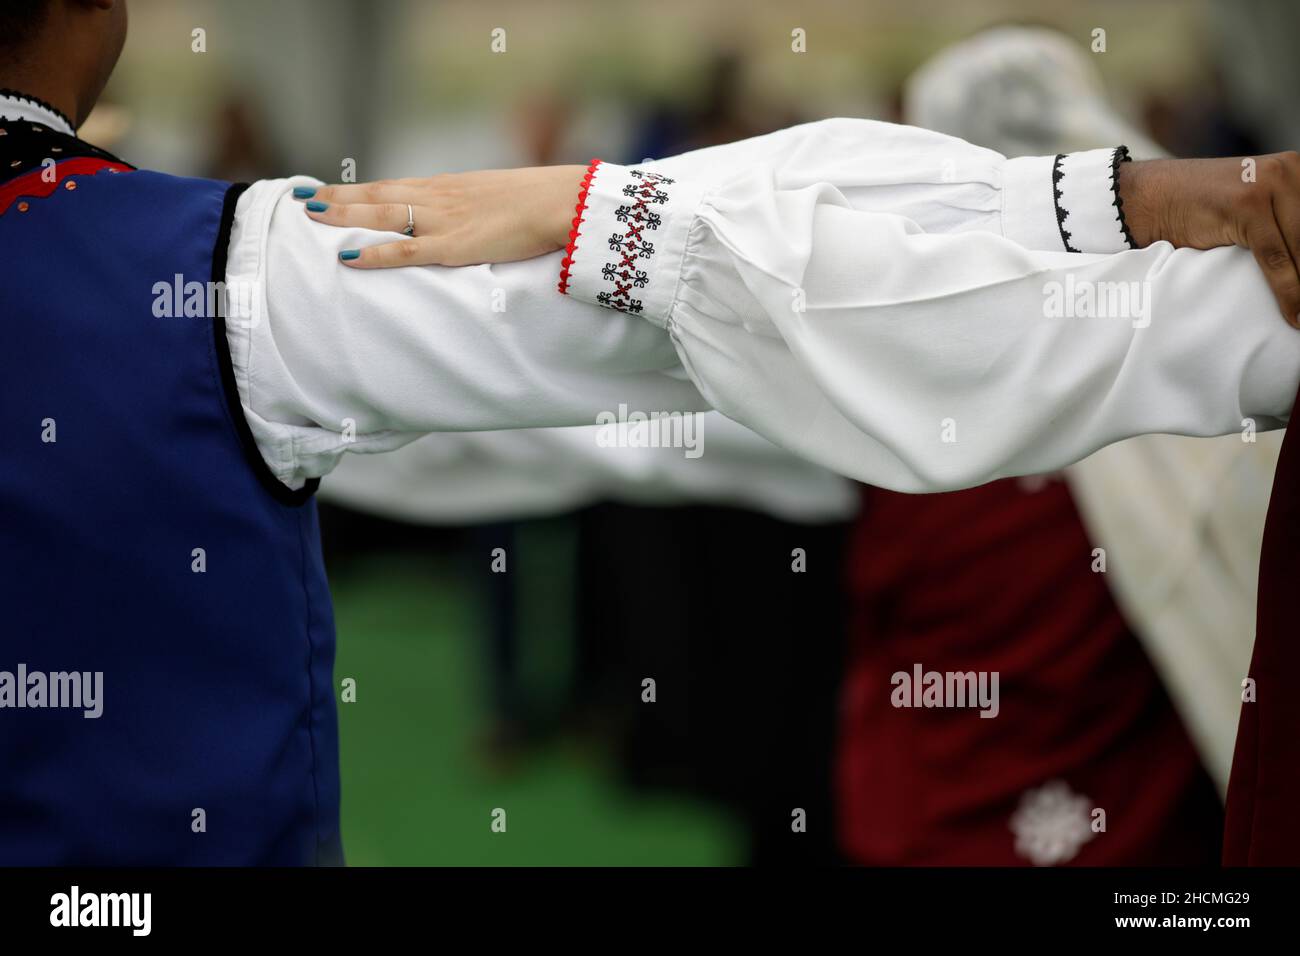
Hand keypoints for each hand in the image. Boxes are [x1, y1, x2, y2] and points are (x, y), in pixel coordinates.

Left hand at [295, 165, 586, 267]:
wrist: (562, 203)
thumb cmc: (543, 203)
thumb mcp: (501, 199)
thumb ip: (478, 208)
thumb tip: (473, 220)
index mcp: (451, 187)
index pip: (394, 185)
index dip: (360, 188)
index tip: (331, 188)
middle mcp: (439, 198)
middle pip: (378, 194)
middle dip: (339, 196)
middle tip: (303, 196)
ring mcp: (443, 221)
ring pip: (381, 214)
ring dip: (344, 214)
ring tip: (311, 215)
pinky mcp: (453, 246)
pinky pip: (404, 250)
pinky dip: (373, 253)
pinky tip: (347, 256)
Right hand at [1120, 153, 1299, 326]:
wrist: (1153, 199)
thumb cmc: (1199, 210)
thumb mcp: (1254, 210)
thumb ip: (1284, 224)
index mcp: (1296, 169)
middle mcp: (1289, 170)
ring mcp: (1268, 184)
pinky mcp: (1248, 205)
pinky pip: (1276, 255)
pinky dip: (1288, 290)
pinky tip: (1294, 313)